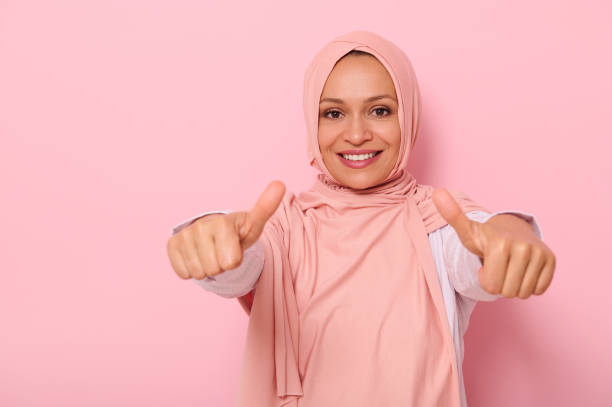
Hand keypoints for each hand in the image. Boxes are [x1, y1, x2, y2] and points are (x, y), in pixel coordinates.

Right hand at [167, 180, 284, 279]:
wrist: (215, 231)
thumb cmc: (237, 230)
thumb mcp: (253, 223)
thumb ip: (266, 207)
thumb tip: (280, 184)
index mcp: (221, 222)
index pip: (231, 262)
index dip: (235, 260)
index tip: (234, 247)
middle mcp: (200, 227)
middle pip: (214, 270)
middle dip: (221, 265)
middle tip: (222, 251)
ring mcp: (184, 235)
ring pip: (198, 273)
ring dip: (207, 268)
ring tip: (212, 252)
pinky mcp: (172, 245)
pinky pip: (184, 273)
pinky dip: (192, 269)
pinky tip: (198, 255)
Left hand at [432, 188, 555, 298]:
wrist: (510, 229)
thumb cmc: (485, 236)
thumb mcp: (466, 230)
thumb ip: (452, 215)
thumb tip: (437, 192)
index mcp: (500, 245)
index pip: (492, 287)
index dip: (486, 279)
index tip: (486, 263)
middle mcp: (523, 248)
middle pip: (508, 292)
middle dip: (500, 284)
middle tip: (498, 265)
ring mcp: (540, 253)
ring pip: (524, 293)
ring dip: (514, 285)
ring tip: (509, 266)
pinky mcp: (551, 260)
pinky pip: (540, 290)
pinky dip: (530, 285)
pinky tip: (523, 269)